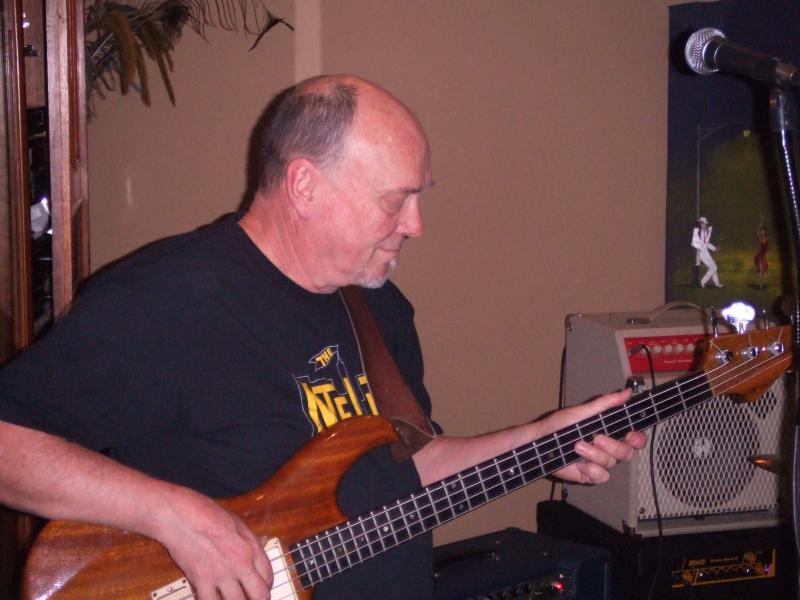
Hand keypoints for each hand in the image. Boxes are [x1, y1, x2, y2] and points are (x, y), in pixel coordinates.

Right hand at [153, 488, 272, 599]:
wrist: (179, 516)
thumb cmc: (206, 513)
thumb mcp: (236, 521)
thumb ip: (250, 537)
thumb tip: (263, 541)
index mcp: (250, 548)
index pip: (268, 575)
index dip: (267, 584)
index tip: (262, 586)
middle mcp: (240, 564)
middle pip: (259, 595)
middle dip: (257, 599)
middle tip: (252, 598)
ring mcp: (220, 574)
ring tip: (233, 598)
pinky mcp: (200, 581)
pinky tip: (212, 598)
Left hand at [540, 389, 646, 483]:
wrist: (541, 441)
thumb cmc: (559, 425)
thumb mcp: (583, 411)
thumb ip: (605, 404)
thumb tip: (627, 392)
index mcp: (610, 432)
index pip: (635, 438)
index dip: (637, 438)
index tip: (630, 434)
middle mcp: (608, 448)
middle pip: (627, 453)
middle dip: (613, 446)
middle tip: (597, 438)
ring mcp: (599, 462)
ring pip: (612, 463)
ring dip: (595, 454)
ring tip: (578, 446)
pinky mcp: (590, 474)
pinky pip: (602, 476)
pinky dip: (592, 470)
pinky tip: (581, 463)